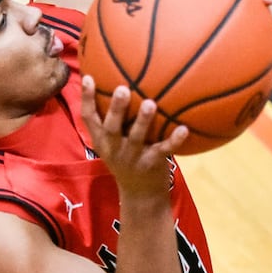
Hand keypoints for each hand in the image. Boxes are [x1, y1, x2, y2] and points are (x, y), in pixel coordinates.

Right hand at [80, 77, 187, 193]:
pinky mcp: (152, 164)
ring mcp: (133, 157)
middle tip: (122, 89)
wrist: (141, 195)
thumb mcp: (113, 143)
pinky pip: (164, 150)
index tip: (88, 77)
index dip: (86, 99)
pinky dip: (174, 140)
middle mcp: (114, 148)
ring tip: (150, 103)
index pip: (89, 119)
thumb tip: (119, 83)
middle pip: (111, 127)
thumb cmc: (127, 159)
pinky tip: (185, 129)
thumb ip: (114, 120)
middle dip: (116, 109)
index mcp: (102, 141)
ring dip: (143, 120)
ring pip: (137, 137)